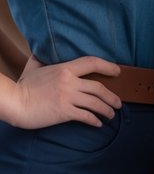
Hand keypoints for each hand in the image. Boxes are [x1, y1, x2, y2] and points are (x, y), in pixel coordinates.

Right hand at [8, 55, 122, 128]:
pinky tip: (98, 123)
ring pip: (95, 102)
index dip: (107, 66)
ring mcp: (68, 97)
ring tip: (111, 114)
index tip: (117, 71)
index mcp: (65, 68)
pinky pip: (85, 116)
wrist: (15, 102)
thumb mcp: (34, 67)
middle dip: (112, 96)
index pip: (92, 62)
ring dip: (106, 109)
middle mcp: (69, 82)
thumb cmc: (23, 86)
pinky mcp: (64, 112)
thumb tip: (43, 50)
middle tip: (119, 103)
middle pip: (98, 87)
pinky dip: (94, 120)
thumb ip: (42, 58)